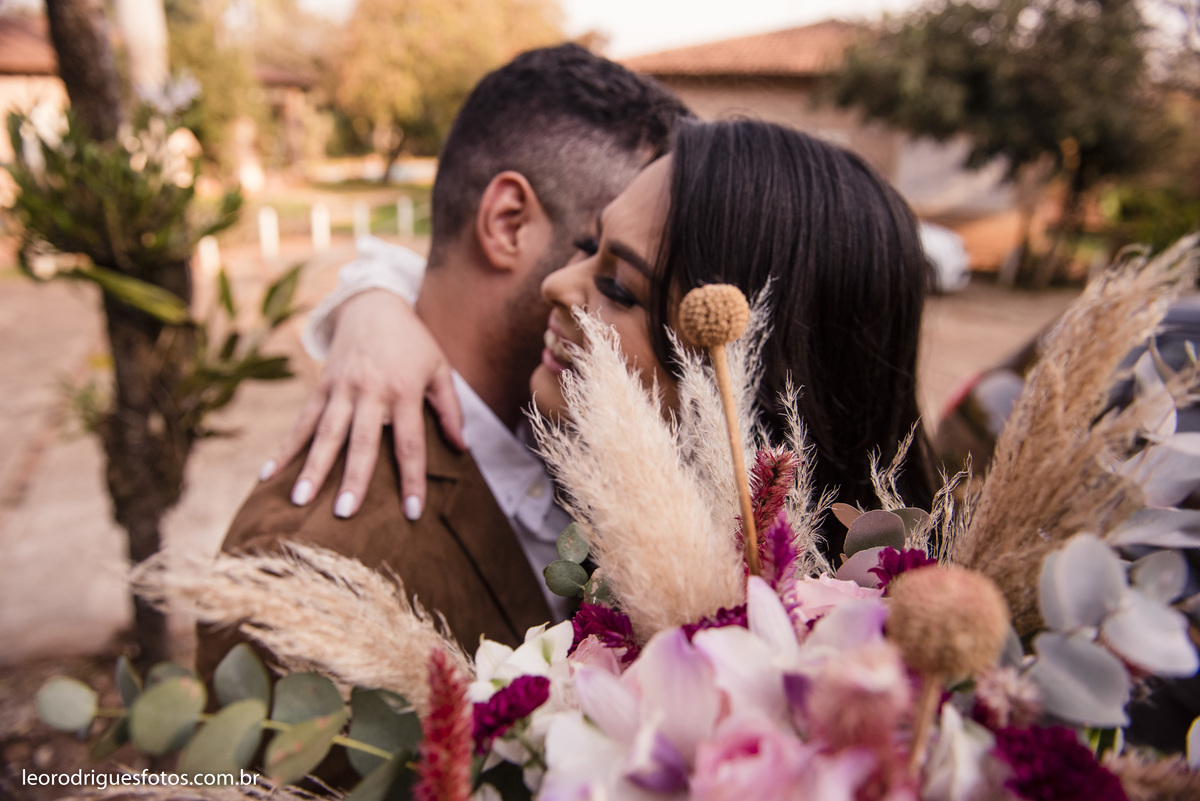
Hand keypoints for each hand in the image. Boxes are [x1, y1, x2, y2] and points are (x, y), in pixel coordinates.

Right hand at [261, 289, 464, 518]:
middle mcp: (370, 390)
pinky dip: (285, 447)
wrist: (372, 302)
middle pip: (361, 442)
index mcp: (404, 389)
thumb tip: (461, 447)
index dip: (412, 478)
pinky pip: (301, 421)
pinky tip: (269, 473)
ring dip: (312, 468)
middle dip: (353, 478)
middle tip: (345, 513)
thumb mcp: (439, 367)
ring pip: (325, 434)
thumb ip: (450, 408)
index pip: (410, 442)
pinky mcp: (321, 386)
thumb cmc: (412, 341)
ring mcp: (341, 388)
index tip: (412, 512)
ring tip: (300, 500)